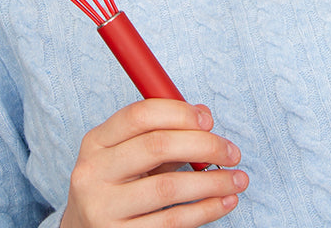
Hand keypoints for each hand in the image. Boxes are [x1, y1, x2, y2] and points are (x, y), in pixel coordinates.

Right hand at [61, 99, 247, 226]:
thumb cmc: (116, 185)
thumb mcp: (128, 154)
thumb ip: (162, 133)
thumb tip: (203, 115)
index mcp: (96, 142)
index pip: (140, 115)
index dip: (179, 112)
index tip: (209, 120)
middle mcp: (94, 173)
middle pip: (156, 146)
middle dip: (203, 145)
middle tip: (232, 152)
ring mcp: (104, 209)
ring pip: (168, 188)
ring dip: (212, 182)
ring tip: (237, 179)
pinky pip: (171, 223)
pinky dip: (204, 210)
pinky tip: (223, 202)